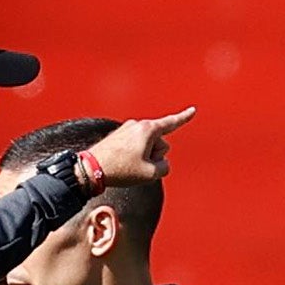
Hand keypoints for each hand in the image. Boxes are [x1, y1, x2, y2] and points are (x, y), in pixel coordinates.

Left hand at [80, 108, 196, 187]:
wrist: (92, 169)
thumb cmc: (120, 169)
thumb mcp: (150, 174)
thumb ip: (164, 167)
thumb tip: (161, 163)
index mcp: (148, 129)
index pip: (171, 123)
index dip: (184, 117)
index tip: (193, 110)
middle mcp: (137, 125)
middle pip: (160, 142)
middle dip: (155, 155)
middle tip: (139, 166)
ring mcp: (126, 130)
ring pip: (147, 145)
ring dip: (144, 157)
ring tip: (128, 166)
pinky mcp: (118, 137)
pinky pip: (135, 147)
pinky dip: (134, 156)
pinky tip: (123, 164)